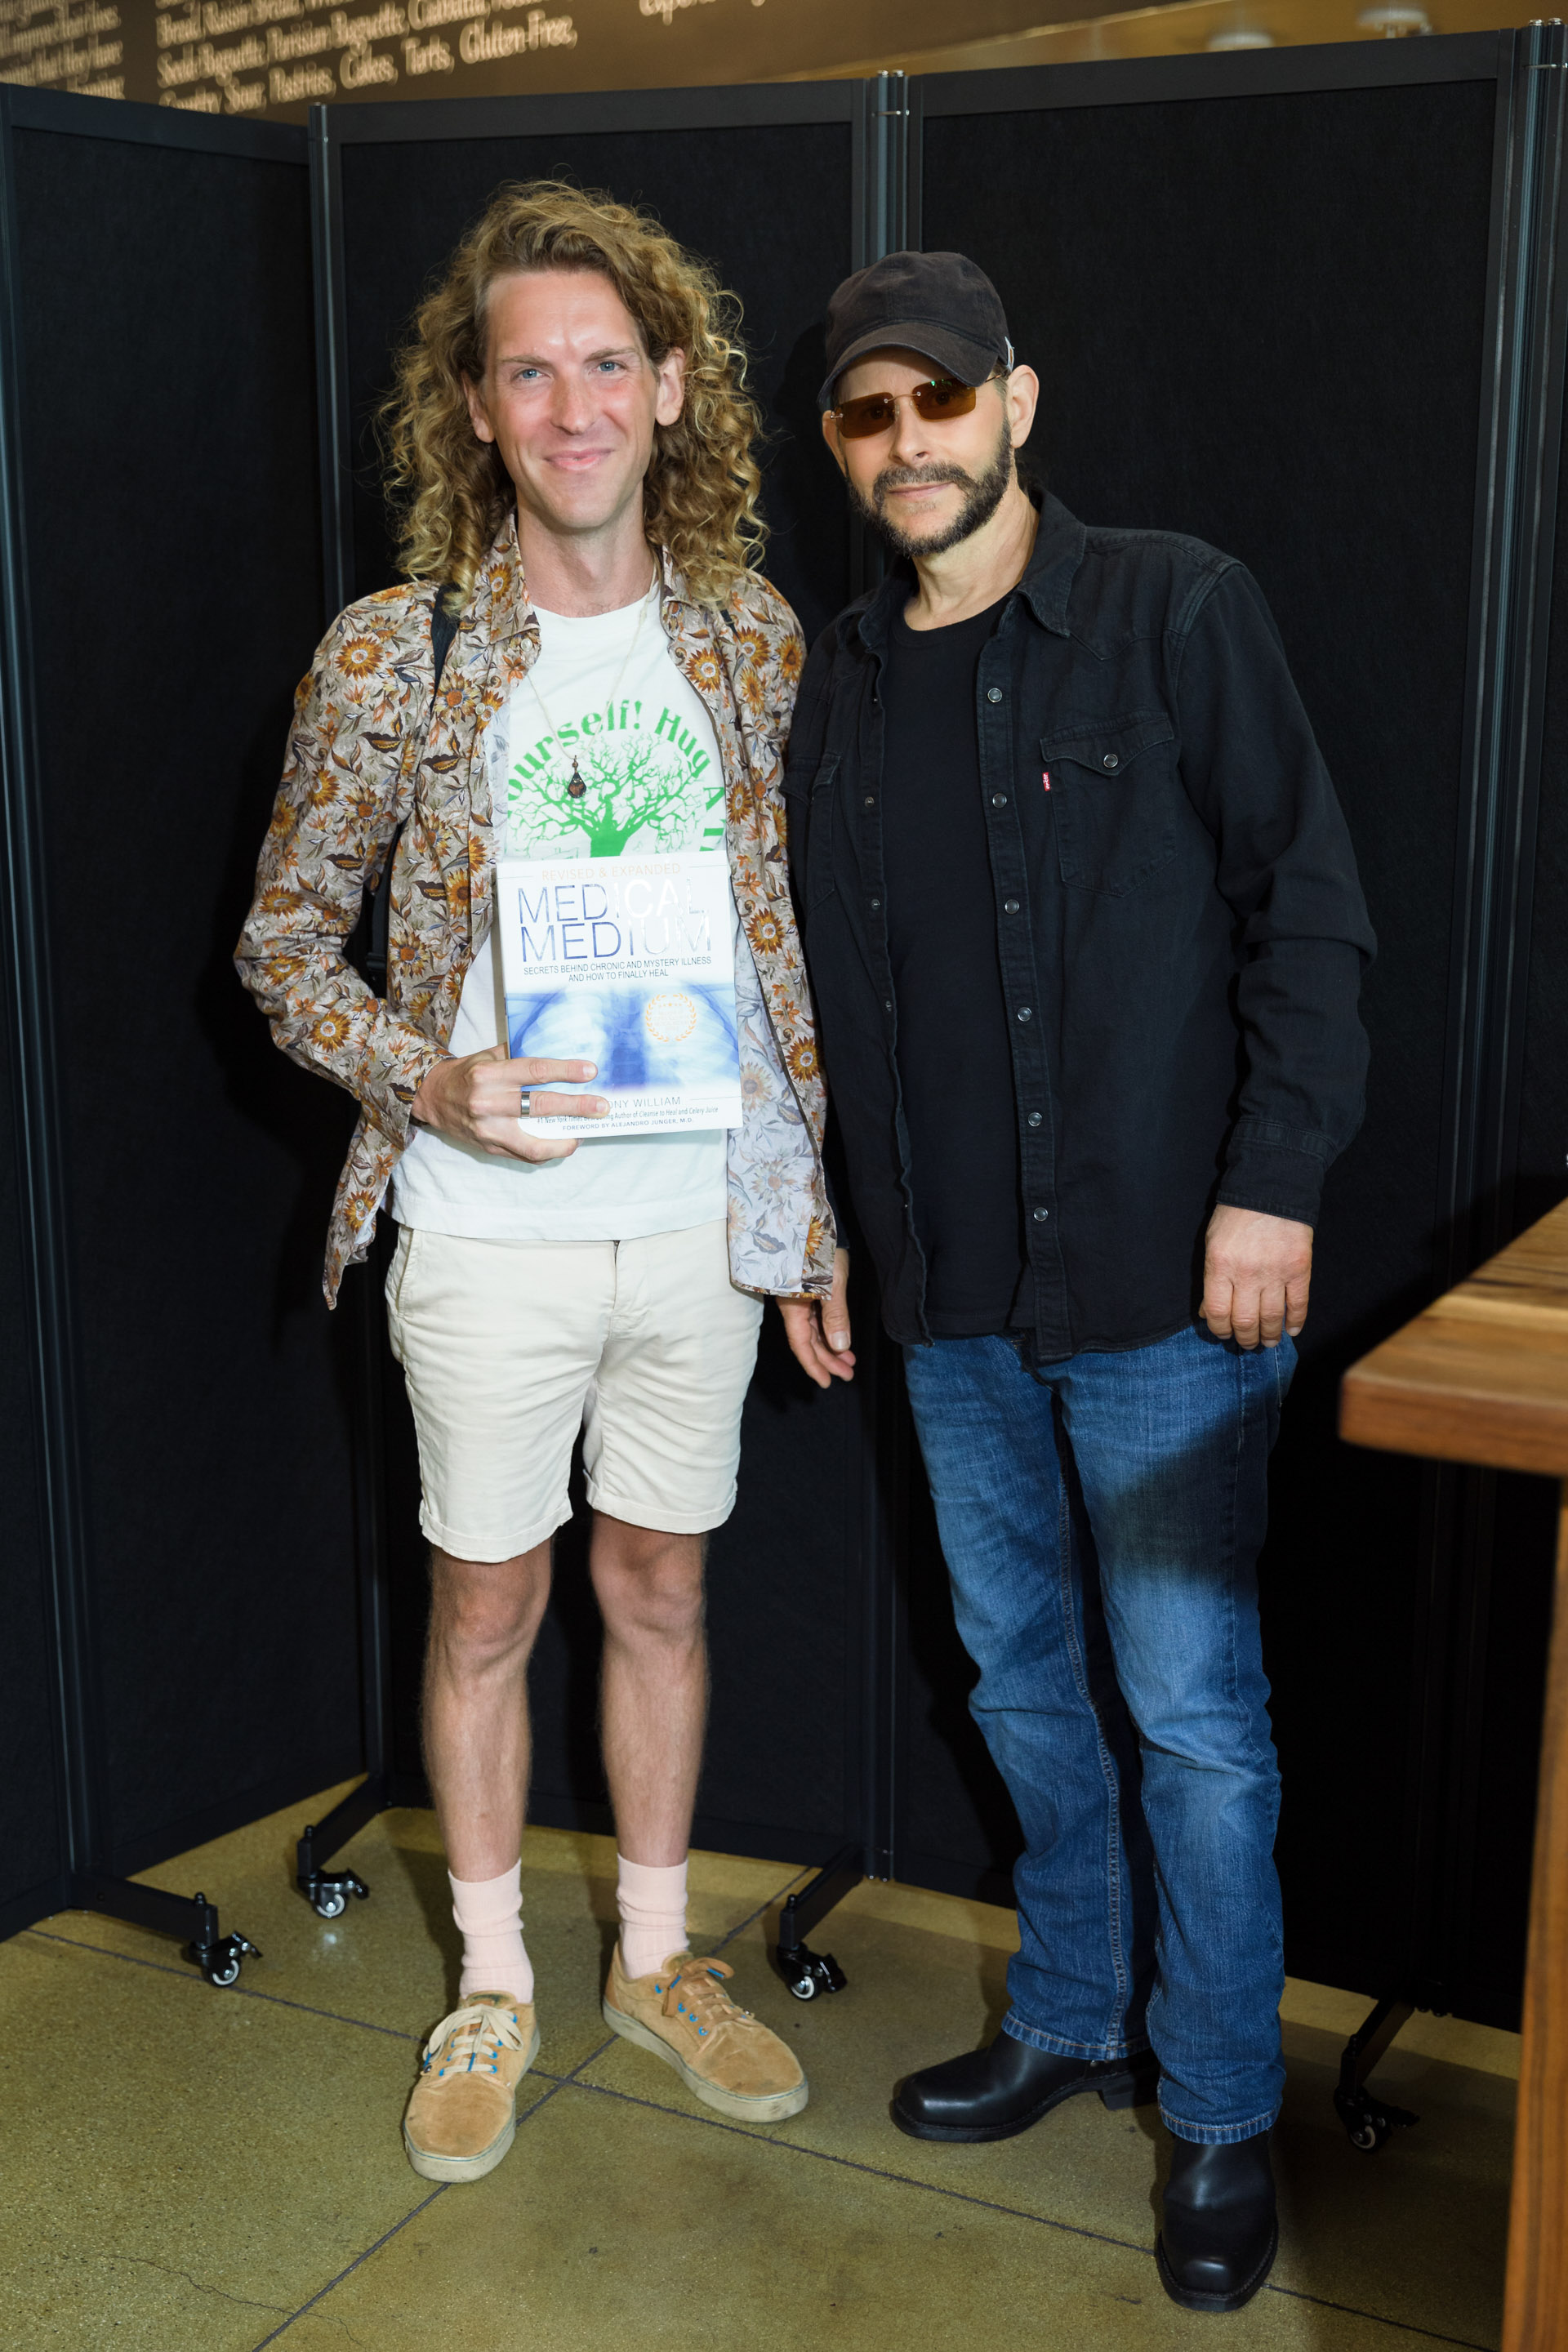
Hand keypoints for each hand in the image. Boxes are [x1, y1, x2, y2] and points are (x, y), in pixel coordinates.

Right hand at [410, 1043, 605, 1163]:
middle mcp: (488, 1102)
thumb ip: (520, 1055)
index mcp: (490, 1074)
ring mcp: (489, 1130)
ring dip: (564, 1140)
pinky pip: (525, 1155)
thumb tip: (559, 1051)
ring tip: (584, 1134)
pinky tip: (563, 1143)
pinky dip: (548, 1151)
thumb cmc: (467, 1073)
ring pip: (534, 1143)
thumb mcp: (489, 1056)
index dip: (566, 1071)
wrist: (433, 1098)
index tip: (590, 1071)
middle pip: (540, 1106)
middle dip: (576, 1107)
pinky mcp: (490, 1148)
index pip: (535, 1071)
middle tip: (601, 1106)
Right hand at [778, 1247, 854, 1385]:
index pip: (802, 1344)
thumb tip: (841, 1346)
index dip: (814, 1365)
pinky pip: (816, 1318)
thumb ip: (835, 1315)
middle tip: (847, 1374)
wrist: (813, 1219)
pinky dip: (829, 1330)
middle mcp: (793, 1306)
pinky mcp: (808, 1291)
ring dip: (831, 1346)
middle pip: (808, 1340)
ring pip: (814, 1331)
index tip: (826, 1383)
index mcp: (793, 1306)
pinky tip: (841, 1338)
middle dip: (828, 1359)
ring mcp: (800, 1298)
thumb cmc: (821, 1249)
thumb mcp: (832, 1283)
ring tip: (850, 1360)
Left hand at [1201, 1205, 1312, 1348]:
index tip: (1224, 1334)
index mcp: (1220, 1265)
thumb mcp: (1213, 1243)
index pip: (1217, 1313)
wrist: (1271, 1188)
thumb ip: (1211, 1278)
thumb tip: (1208, 1311)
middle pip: (1245, 1321)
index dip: (1220, 1330)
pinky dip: (1295, 1321)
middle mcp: (1246, 1273)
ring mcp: (1275, 1272)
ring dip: (1269, 1336)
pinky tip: (1290, 1331)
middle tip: (1247, 1343)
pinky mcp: (1299, 1269)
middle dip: (1245, 1338)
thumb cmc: (1236, 1215)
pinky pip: (1298, 1304)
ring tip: (1268, 1343)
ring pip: (1271, 1318)